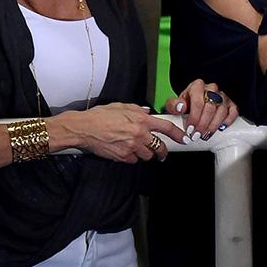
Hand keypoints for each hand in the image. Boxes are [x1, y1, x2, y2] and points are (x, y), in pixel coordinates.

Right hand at [56, 103, 185, 162]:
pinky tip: (125, 151)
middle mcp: (138, 133)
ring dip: (145, 154)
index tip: (183, 138)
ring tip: (137, 149)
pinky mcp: (122, 156)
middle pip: (159, 146)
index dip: (178, 134)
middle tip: (161, 152)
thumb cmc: (99, 116)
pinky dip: (132, 157)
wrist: (83, 128)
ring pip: (147, 155)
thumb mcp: (121, 106)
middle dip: (162, 151)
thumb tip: (147, 112)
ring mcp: (131, 146)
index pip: (166, 127)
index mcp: (140, 119)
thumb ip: (137, 109)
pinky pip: (133, 160)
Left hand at [164, 79, 239, 141]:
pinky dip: (228, 121)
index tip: (190, 129)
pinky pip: (233, 112)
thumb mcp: (176, 104)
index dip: (194, 117)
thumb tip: (180, 107)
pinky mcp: (231, 103)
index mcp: (197, 86)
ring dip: (213, 126)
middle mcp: (212, 89)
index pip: (198, 102)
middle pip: (210, 108)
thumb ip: (173, 105)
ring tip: (205, 135)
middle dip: (203, 124)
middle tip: (197, 135)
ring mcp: (223, 96)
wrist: (196, 103)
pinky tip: (221, 128)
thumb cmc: (187, 103)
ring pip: (221, 111)